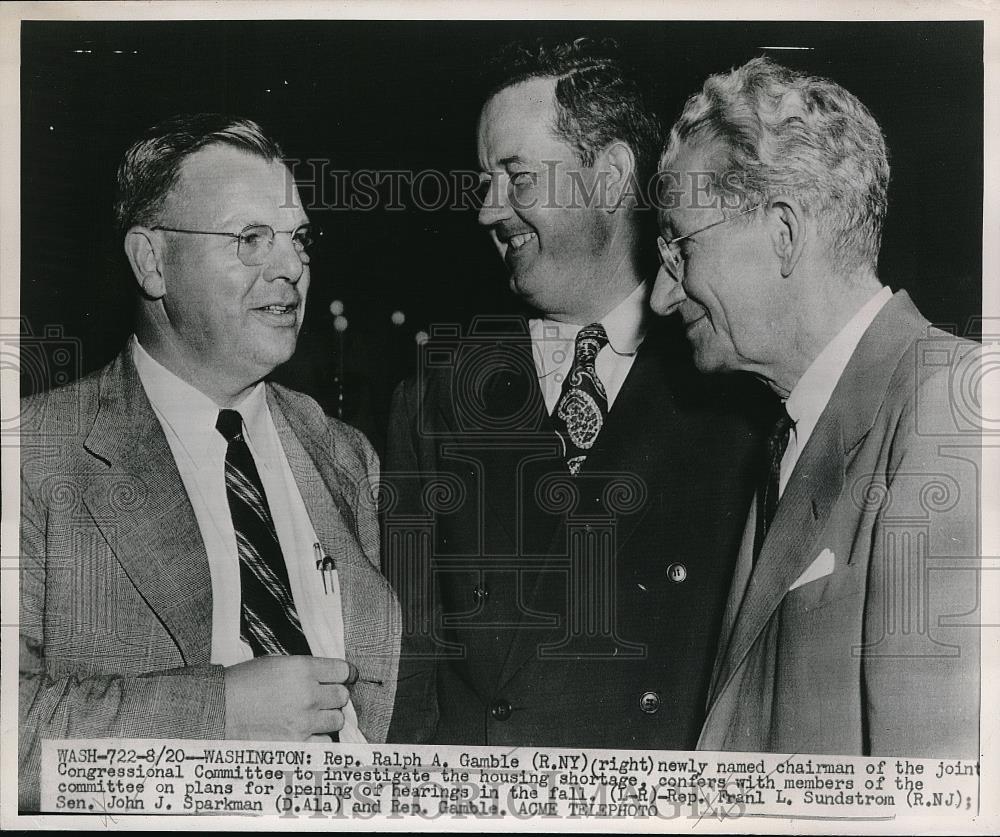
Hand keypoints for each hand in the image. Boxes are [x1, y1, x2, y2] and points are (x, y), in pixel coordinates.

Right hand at [223, 656, 357, 739]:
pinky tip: (307, 733)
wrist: (219, 710)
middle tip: (321, 698)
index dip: (344, 674)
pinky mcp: (297, 744)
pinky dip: (319, 738)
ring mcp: (303, 722)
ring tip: (311, 716)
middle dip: (334, 696)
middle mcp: (307, 694)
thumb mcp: (277, 663)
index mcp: (303, 669)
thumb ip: (306, 669)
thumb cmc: (244, 684)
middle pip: (342, 696)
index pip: (343, 671)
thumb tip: (329, 676)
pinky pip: (325, 742)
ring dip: (328, 718)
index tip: (342, 678)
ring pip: (337, 720)